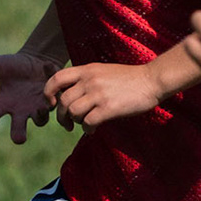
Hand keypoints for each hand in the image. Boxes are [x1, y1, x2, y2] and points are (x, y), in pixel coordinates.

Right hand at [0, 52, 61, 143]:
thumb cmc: (14, 67)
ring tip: (41, 107)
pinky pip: (54, 102)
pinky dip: (53, 94)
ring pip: (40, 120)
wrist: (36, 62)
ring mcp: (38, 108)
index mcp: (4, 103)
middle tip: (19, 139)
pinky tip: (51, 80)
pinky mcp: (53, 101)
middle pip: (18, 129)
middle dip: (19, 134)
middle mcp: (21, 111)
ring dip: (40, 115)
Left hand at [44, 62, 166, 130]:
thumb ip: (87, 79)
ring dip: (75, 122)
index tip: (53, 104)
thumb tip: (71, 96)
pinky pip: (88, 122)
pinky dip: (87, 130)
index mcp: (87, 70)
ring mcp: (99, 93)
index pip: (57, 78)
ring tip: (83, 125)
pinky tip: (93, 130)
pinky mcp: (109, 107)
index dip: (48, 93)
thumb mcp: (103, 71)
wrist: (151, 80)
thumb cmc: (129, 78)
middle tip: (67, 124)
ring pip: (73, 112)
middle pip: (63, 100)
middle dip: (62, 116)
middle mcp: (90, 80)